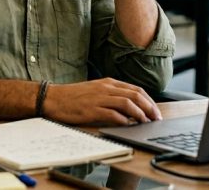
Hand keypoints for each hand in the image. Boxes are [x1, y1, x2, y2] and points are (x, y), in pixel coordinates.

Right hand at [41, 78, 161, 124]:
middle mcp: (106, 88)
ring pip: (128, 103)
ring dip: (140, 114)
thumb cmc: (73, 97)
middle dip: (149, 107)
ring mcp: (99, 98)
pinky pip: (113, 114)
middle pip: (136, 95)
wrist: (52, 98)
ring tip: (146, 123)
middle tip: (156, 118)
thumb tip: (129, 107)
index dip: (149, 100)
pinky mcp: (92, 110)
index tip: (155, 111)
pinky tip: (128, 125)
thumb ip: (111, 95)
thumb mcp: (95, 90)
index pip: (136, 89)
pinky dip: (124, 120)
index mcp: (108, 83)